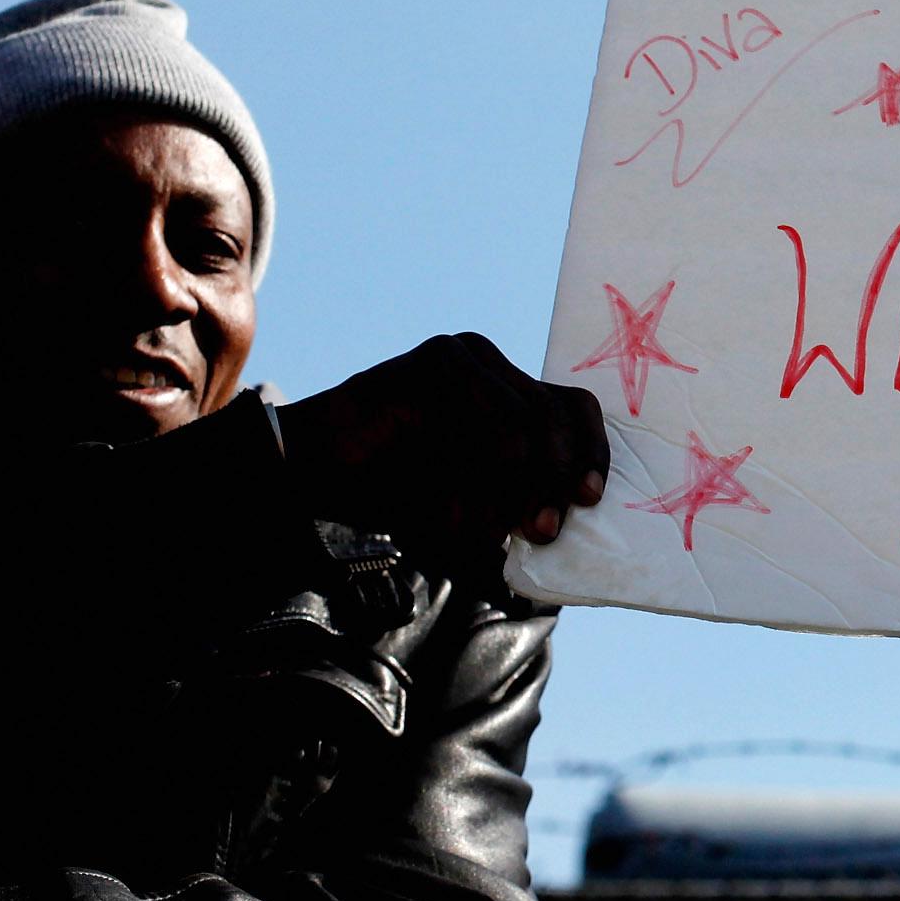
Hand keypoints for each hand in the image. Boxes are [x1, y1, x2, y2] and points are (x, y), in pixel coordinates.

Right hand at [277, 334, 608, 558]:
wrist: (308, 472)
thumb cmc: (393, 489)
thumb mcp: (470, 505)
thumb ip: (515, 508)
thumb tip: (566, 542)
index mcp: (507, 389)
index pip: (575, 409)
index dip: (591, 454)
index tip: (588, 500)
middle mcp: (491, 365)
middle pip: (556, 419)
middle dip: (552, 483)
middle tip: (536, 532)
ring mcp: (462, 358)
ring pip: (522, 431)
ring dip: (506, 495)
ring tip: (478, 532)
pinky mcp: (435, 365)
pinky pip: (482, 428)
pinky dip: (475, 485)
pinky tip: (453, 515)